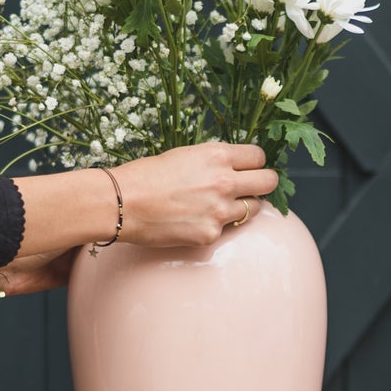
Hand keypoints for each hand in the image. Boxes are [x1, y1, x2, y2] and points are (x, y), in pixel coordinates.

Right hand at [12, 142, 278, 256]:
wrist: (121, 203)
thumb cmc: (146, 176)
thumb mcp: (184, 156)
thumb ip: (213, 161)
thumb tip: (234, 166)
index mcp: (217, 156)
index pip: (259, 156)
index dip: (254, 163)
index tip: (249, 168)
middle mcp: (225, 181)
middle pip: (268, 181)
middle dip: (263, 183)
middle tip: (251, 188)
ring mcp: (220, 211)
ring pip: (255, 208)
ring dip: (244, 206)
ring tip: (220, 206)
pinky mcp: (211, 234)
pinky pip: (228, 230)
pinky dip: (218, 226)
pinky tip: (198, 221)